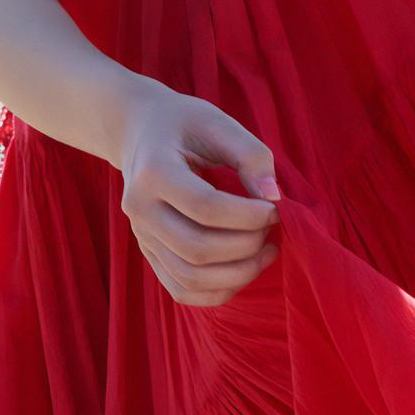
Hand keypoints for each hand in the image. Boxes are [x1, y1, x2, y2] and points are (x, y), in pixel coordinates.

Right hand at [114, 79, 281, 306]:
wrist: (141, 132)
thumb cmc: (185, 124)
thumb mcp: (218, 122)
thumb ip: (250, 155)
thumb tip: (274, 198)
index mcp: (154, 171)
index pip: (205, 207)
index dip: (247, 214)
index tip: (274, 207)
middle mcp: (139, 209)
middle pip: (197, 248)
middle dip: (246, 245)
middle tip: (271, 227)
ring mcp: (141, 236)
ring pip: (190, 278)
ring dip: (238, 274)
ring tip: (267, 251)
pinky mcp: (149, 254)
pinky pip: (182, 290)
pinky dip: (218, 291)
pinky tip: (245, 270)